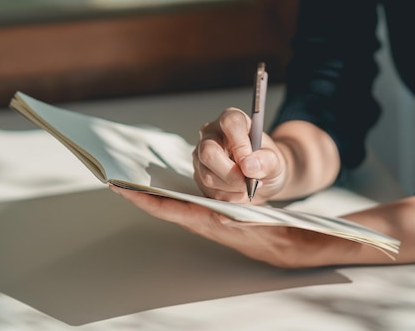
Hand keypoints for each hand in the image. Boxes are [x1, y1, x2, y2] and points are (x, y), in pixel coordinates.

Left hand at [110, 185, 385, 267]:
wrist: (298, 249)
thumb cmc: (292, 232)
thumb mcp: (294, 211)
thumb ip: (275, 181)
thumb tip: (254, 165)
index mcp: (223, 222)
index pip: (179, 210)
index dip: (150, 200)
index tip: (123, 188)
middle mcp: (212, 224)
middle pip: (169, 208)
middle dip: (143, 195)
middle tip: (116, 180)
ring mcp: (211, 223)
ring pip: (176, 207)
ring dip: (155, 196)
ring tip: (132, 182)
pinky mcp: (215, 218)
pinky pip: (187, 206)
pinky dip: (171, 198)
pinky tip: (162, 189)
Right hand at [193, 107, 287, 203]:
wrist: (263, 178)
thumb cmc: (267, 163)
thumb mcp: (276, 161)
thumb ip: (267, 161)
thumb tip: (249, 166)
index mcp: (232, 120)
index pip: (230, 123)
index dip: (240, 145)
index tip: (250, 163)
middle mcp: (212, 134)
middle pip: (209, 152)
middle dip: (230, 174)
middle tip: (248, 183)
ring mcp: (201, 154)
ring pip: (207, 175)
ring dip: (231, 188)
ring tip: (247, 186)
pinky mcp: (198, 174)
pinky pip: (207, 191)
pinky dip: (226, 197)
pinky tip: (237, 191)